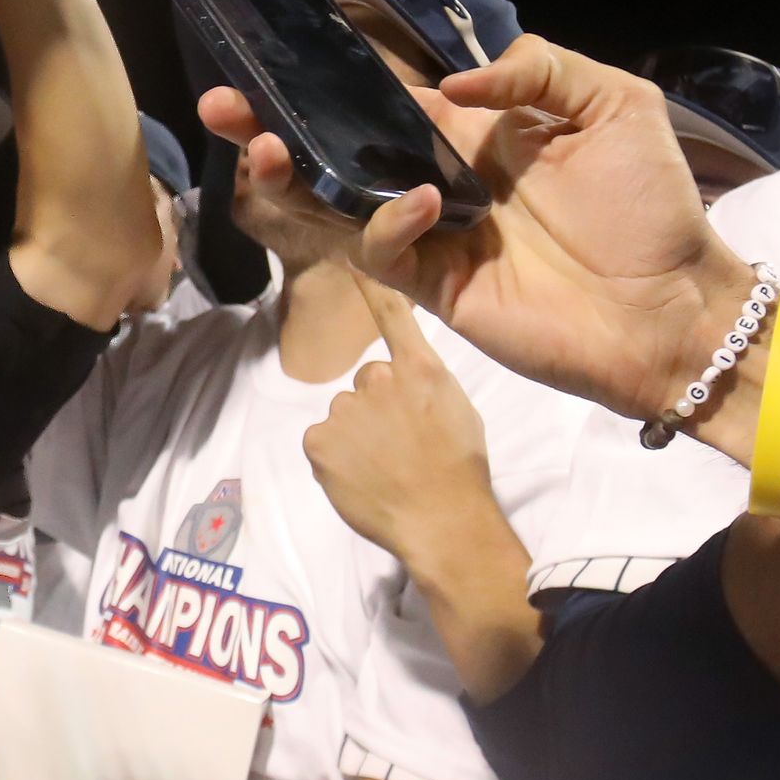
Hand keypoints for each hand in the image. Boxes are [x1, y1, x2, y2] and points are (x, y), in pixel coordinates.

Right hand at [201, 33, 758, 423]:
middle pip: (336, 149)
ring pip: (338, 203)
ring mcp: (433, 236)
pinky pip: (385, 253)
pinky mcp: (437, 288)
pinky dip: (386, 222)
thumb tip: (454, 84)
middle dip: (273, 128)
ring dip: (293, 177)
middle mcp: (439, 179)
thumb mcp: (614, 104)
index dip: (329, 81)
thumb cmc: (653, 205)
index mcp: (473, 133)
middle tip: (223, 105)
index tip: (273, 58)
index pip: (384, 98)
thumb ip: (538, 69)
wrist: (677, 307)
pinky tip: (418, 201)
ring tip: (262, 147)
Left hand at [302, 309, 501, 567]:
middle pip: (367, 382)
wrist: (442, 523)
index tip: (355, 256)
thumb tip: (406, 381)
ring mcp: (346, 410)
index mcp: (419, 370)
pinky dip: (335, 459)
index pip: (392, 317)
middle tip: (399, 444)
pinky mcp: (319, 441)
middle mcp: (379, 379)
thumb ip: (426, 384)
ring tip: (384, 467)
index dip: (372, 285)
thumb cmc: (460, 471)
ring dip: (356, 435)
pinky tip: (361, 478)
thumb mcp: (459, 410)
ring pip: (344, 414)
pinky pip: (322, 442)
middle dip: (376, 407)